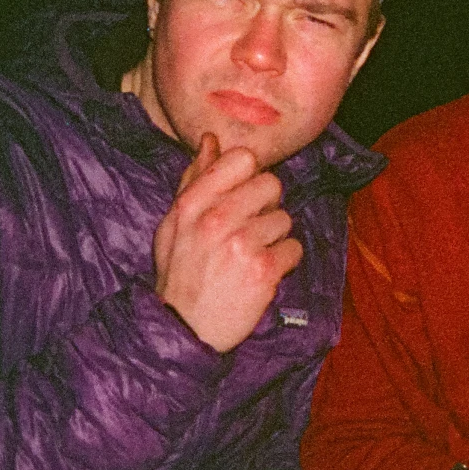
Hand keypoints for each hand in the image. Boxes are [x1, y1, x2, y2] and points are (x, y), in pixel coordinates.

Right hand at [152, 135, 303, 351]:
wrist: (184, 330)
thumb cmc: (180, 273)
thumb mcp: (174, 224)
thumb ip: (194, 179)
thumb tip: (211, 140)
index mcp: (192, 204)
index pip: (241, 159)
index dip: (249, 176)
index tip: (241, 196)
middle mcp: (217, 219)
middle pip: (271, 184)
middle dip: (265, 206)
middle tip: (248, 230)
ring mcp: (242, 244)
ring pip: (284, 218)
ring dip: (274, 237)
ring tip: (251, 256)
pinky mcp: (264, 271)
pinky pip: (294, 248)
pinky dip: (284, 262)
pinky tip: (262, 273)